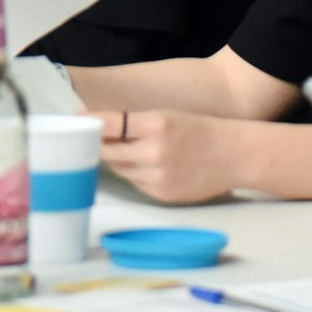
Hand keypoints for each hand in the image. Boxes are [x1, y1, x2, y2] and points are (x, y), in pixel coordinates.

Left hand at [94, 110, 248, 203]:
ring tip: (129, 150)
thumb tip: (95, 124)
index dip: (90, 122)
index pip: (110, 124)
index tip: (76, 118)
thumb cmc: (199, 130)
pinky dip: (135, 174)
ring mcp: (158, 176)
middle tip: (92, 138)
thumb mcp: (167, 116)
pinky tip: (148, 166)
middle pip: (108, 151)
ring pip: (120, 168)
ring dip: (118, 160)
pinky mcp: (162, 194)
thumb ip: (133, 123)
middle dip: (99, 144)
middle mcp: (155, 152)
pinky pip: (136, 183)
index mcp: (156, 125)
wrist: (235, 155)